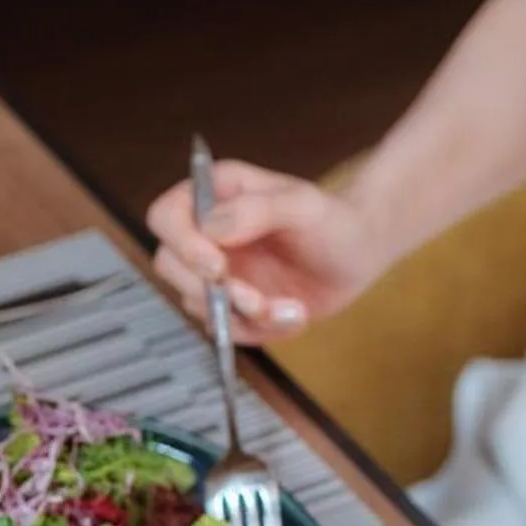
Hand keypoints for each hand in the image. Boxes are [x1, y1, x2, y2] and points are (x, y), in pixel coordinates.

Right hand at [146, 161, 393, 343]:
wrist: (359, 254)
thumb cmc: (333, 219)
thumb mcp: (303, 205)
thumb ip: (258, 209)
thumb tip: (211, 227)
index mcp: (215, 196)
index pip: (166, 216)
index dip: (181, 243)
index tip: (216, 265)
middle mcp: (206, 234)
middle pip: (170, 265)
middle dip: (212, 290)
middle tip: (254, 297)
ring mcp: (214, 272)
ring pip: (196, 303)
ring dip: (243, 314)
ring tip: (287, 308)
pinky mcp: (229, 305)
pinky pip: (225, 327)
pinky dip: (259, 330)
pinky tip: (291, 315)